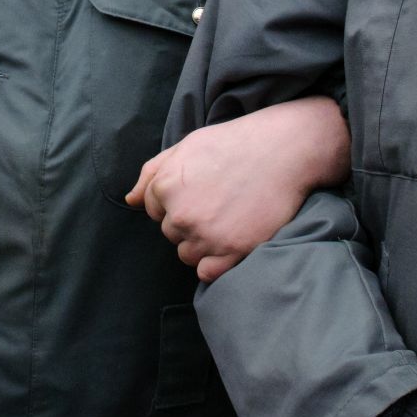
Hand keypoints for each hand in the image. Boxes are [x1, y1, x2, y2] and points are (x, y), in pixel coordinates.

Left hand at [126, 96, 350, 281]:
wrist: (285, 149)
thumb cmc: (234, 143)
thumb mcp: (187, 146)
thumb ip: (152, 172)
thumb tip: (131, 200)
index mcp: (166, 186)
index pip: (154, 209)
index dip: (177, 199)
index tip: (202, 188)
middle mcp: (182, 214)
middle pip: (170, 233)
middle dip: (189, 220)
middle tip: (219, 199)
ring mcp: (207, 236)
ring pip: (187, 254)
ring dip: (201, 241)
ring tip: (227, 216)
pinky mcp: (233, 252)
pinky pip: (206, 272)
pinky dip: (215, 260)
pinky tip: (231, 237)